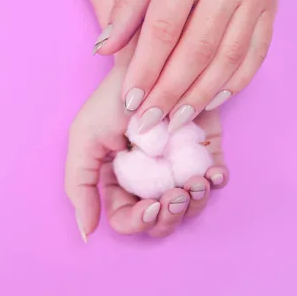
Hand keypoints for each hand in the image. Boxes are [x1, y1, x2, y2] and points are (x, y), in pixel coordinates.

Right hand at [65, 53, 228, 240]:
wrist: (148, 62)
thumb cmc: (113, 100)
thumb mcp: (83, 139)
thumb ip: (79, 186)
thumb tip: (87, 233)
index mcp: (119, 183)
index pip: (127, 220)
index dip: (139, 222)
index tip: (150, 206)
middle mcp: (150, 181)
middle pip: (162, 222)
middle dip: (171, 216)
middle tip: (175, 194)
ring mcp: (179, 168)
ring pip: (191, 207)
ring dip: (196, 203)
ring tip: (196, 182)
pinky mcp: (206, 152)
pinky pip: (217, 181)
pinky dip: (217, 183)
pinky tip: (213, 173)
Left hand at [93, 0, 280, 132]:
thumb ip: (128, 5)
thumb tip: (103, 49)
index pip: (164, 26)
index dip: (146, 69)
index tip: (130, 102)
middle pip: (198, 49)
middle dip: (170, 93)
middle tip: (150, 123)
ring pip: (228, 59)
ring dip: (200, 96)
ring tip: (176, 119)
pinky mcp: (273, 10)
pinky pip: (255, 57)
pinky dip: (233, 84)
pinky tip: (210, 101)